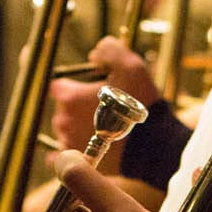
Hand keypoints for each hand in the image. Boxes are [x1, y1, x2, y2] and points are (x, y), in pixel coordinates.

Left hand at [49, 38, 160, 152]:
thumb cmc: (141, 105)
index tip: (81, 87)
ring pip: (67, 128)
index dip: (68, 82)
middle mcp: (63, 120)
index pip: (56, 85)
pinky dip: (71, 150)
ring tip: (105, 125)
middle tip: (103, 105)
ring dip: (79, 124)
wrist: (154, 146)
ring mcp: (69, 143)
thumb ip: (109, 50)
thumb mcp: (130, 66)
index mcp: (70, 97)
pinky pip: (64, 155)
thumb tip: (94, 55)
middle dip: (78, 103)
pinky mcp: (79, 161)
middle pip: (64, 107)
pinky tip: (84, 145)